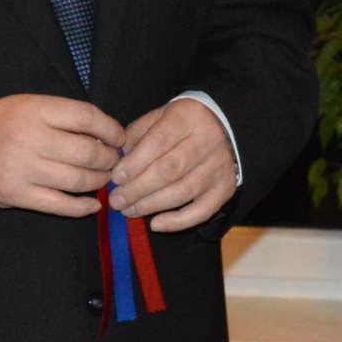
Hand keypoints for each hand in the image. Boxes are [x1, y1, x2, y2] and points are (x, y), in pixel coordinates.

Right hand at [0, 94, 125, 215]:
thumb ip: (61, 116)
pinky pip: (60, 205)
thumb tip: (104, 135)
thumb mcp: (26, 105)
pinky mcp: (18, 195)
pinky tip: (93, 203)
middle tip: (113, 161)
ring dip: (99, 181)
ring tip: (103, 178)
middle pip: (87, 152)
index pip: (86, 117)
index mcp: (34, 110)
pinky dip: (83, 207)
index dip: (110, 128)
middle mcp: (30, 139)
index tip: (119, 137)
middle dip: (108, 159)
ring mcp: (23, 170)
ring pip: (78, 180)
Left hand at [109, 98, 237, 230]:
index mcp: (187, 118)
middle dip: (138, 188)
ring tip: (128, 210)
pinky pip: (202, 211)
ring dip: (151, 205)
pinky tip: (155, 224)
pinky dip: (178, 221)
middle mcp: (207, 142)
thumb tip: (118, 160)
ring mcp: (219, 167)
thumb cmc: (180, 124)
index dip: (135, 163)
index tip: (116, 177)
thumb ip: (136, 134)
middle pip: (170, 170)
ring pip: (183, 191)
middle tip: (116, 200)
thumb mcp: (158, 117)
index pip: (159, 141)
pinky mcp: (225, 189)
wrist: (223, 127)